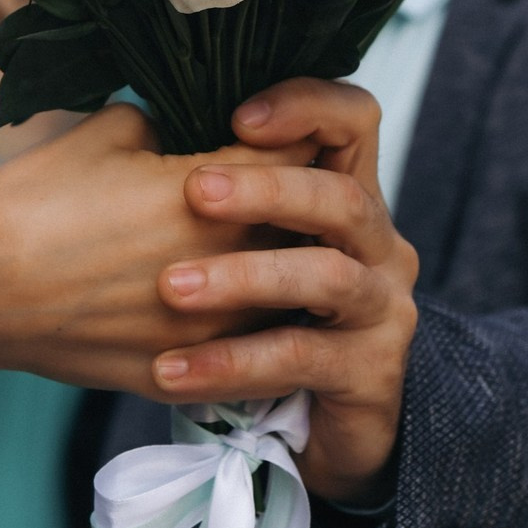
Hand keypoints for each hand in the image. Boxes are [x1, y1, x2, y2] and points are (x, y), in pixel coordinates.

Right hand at [0, 103, 315, 394]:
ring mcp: (201, 330)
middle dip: (303, 202)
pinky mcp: (174, 374)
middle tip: (288, 185)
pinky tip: (232, 306)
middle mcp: (221, 264)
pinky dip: (246, 327)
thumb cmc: (38, 189)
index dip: (301, 135)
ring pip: (288, 298)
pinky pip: (242, 355)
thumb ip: (183, 123)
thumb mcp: (117, 127)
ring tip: (268, 246)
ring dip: (285, 269)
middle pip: (309, 227)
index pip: (303, 153)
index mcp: (210, 190)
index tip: (291, 129)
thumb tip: (218, 126)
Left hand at [149, 78, 419, 506]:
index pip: (353, 119)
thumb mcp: (244, 234)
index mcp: (347, 190)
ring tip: (172, 287)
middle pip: (342, 194)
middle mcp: (378, 242)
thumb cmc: (259, 306)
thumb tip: (144, 114)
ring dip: (245, 277)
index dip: (305, 105)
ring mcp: (382, 306)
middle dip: (267, 189)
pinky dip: (232, 362)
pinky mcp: (371, 372)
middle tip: (195, 191)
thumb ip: (217, 174)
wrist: (310, 422)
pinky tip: (171, 368)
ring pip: (325, 274)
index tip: (237, 118)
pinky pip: (299, 357)